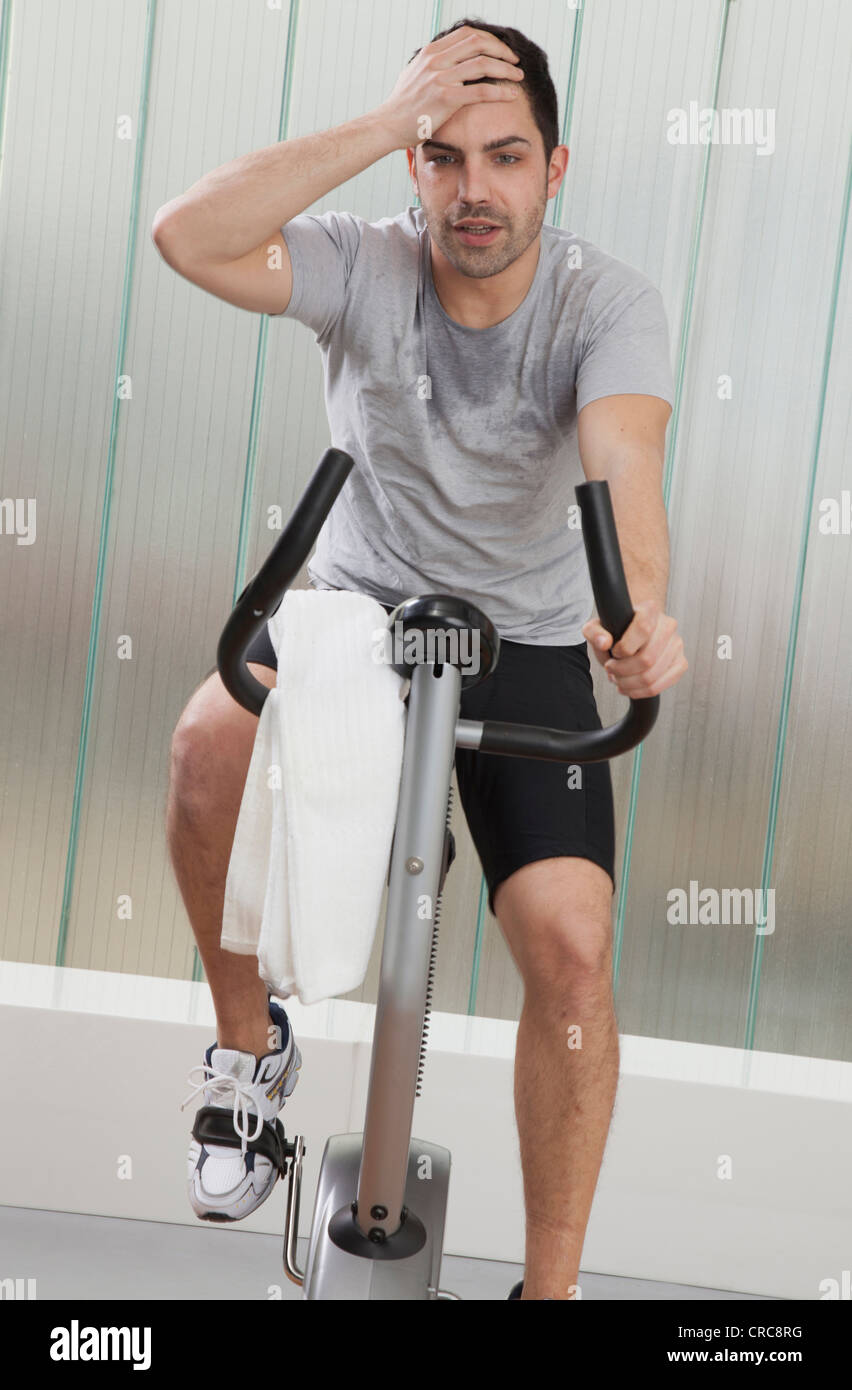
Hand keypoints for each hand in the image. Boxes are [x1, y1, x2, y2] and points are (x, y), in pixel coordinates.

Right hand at [377, 24, 524, 150]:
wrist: (388, 125)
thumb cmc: (402, 106)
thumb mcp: (414, 75)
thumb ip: (430, 65)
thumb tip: (442, 60)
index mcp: (431, 52)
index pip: (467, 34)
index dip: (489, 40)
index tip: (501, 51)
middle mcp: (436, 60)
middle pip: (479, 43)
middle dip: (502, 50)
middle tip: (515, 62)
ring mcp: (441, 77)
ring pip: (483, 63)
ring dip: (506, 69)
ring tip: (518, 76)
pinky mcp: (446, 98)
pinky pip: (480, 90)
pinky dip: (499, 91)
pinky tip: (511, 95)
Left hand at [582, 599, 687, 698]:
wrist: (633, 636)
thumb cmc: (616, 631)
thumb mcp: (597, 627)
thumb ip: (594, 632)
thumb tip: (605, 643)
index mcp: (650, 610)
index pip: (643, 628)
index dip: (625, 647)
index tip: (614, 652)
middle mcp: (668, 625)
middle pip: (647, 658)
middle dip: (622, 671)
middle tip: (610, 670)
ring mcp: (677, 645)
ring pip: (652, 676)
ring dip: (628, 684)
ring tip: (617, 679)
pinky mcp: (681, 663)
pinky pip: (661, 686)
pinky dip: (640, 692)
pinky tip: (629, 687)